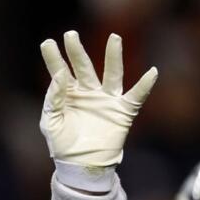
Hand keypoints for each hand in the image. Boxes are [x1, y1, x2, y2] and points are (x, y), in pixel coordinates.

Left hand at [39, 30, 156, 169]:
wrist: (80, 165)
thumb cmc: (62, 144)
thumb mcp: (50, 121)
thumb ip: (53, 99)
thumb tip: (59, 75)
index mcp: (68, 93)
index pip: (60, 71)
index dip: (54, 58)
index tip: (47, 43)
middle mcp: (88, 92)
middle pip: (84, 66)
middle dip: (77, 51)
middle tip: (71, 34)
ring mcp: (106, 100)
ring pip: (112, 73)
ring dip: (113, 56)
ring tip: (114, 37)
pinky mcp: (122, 111)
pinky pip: (136, 96)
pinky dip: (145, 85)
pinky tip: (152, 72)